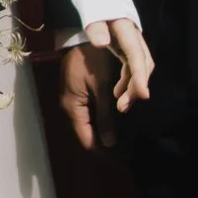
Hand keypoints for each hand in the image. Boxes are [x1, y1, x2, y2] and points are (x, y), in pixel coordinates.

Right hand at [57, 19, 151, 150]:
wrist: (79, 37)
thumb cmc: (91, 60)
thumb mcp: (101, 88)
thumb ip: (105, 116)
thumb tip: (110, 143)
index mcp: (73, 108)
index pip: (87, 141)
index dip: (103, 154)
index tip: (121, 161)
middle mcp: (70, 108)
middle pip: (87, 135)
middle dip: (105, 146)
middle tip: (126, 154)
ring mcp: (73, 101)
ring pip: (88, 126)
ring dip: (104, 135)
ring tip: (123, 143)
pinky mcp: (78, 93)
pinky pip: (89, 115)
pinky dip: (101, 122)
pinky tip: (114, 125)